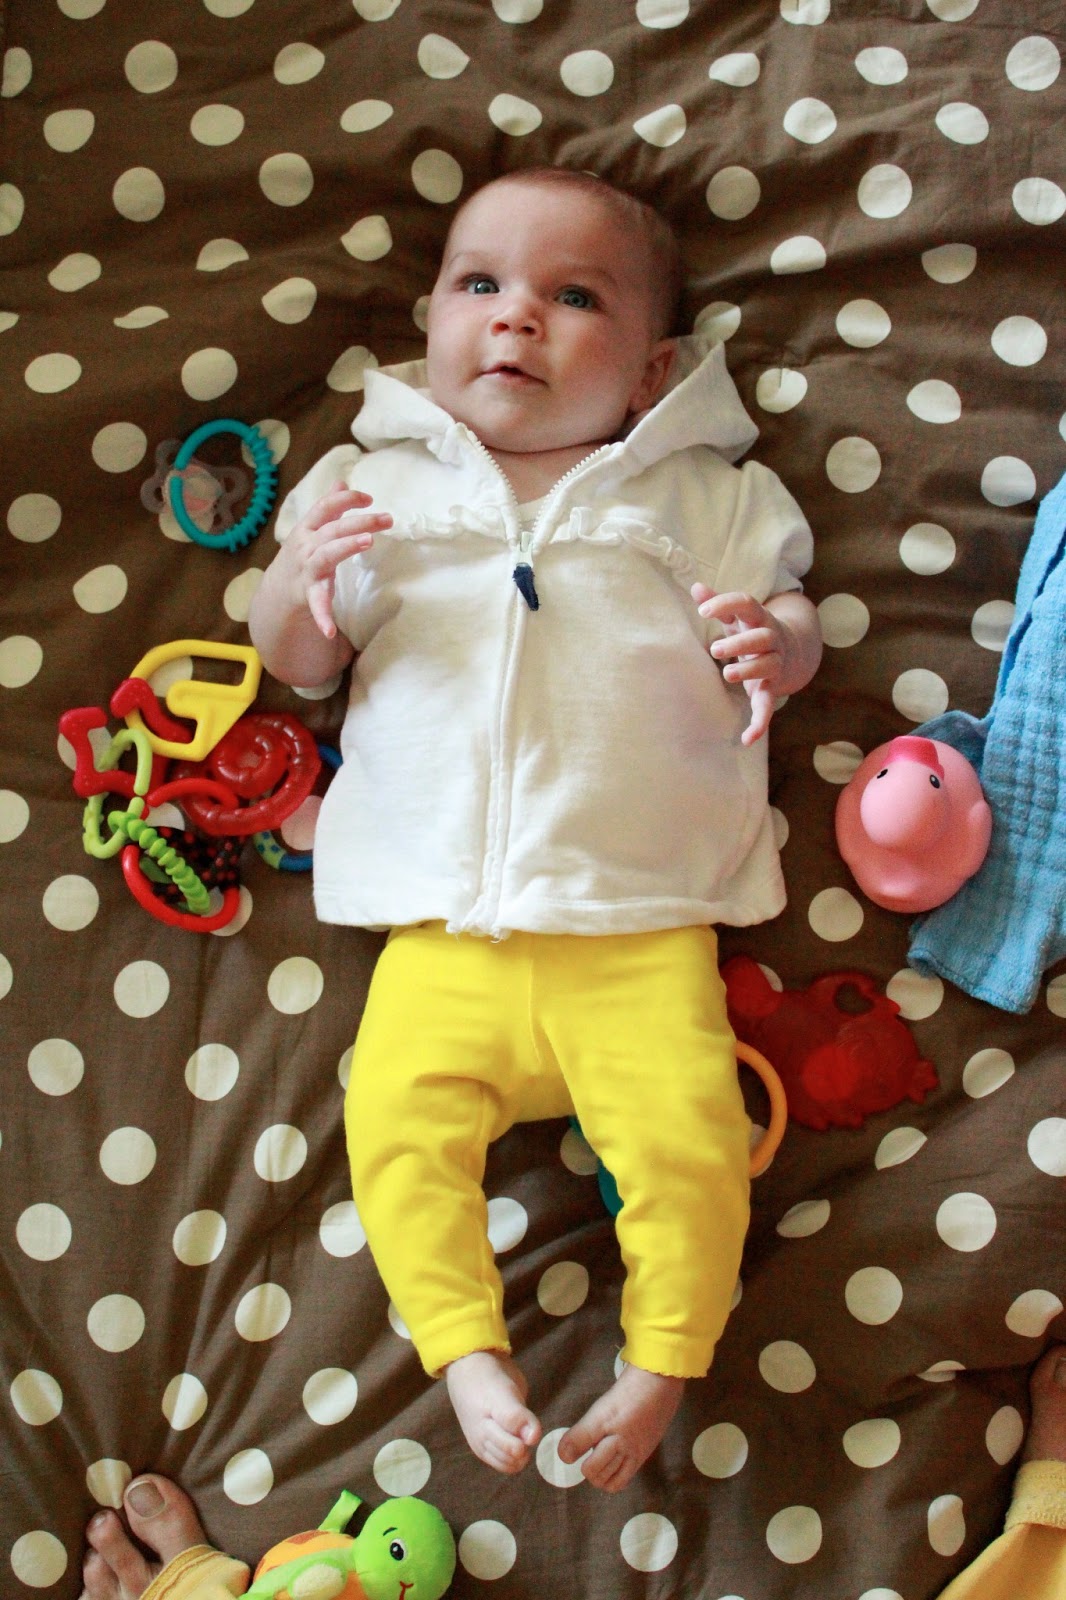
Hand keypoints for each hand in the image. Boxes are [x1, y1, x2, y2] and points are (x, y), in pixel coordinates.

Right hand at [281, 481, 391, 638]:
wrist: (276, 593)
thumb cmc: (302, 556)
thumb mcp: (312, 530)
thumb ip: (327, 508)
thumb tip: (341, 481)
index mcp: (307, 530)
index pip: (325, 508)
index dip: (346, 500)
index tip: (369, 498)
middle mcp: (305, 547)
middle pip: (333, 530)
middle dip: (359, 522)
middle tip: (386, 518)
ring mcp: (306, 570)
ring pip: (326, 556)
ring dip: (346, 547)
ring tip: (367, 542)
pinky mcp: (307, 595)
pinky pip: (316, 605)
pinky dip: (323, 617)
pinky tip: (330, 631)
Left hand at [692, 584, 787, 745]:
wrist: (792, 652)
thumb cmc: (752, 631)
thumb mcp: (736, 617)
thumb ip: (718, 604)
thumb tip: (695, 586)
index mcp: (758, 619)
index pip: (747, 604)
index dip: (726, 603)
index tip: (703, 610)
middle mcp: (771, 640)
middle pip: (762, 637)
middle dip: (740, 642)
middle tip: (715, 648)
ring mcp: (774, 665)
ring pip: (768, 666)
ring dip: (749, 671)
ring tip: (727, 674)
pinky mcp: (771, 689)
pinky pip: (768, 706)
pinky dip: (759, 723)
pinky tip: (747, 739)